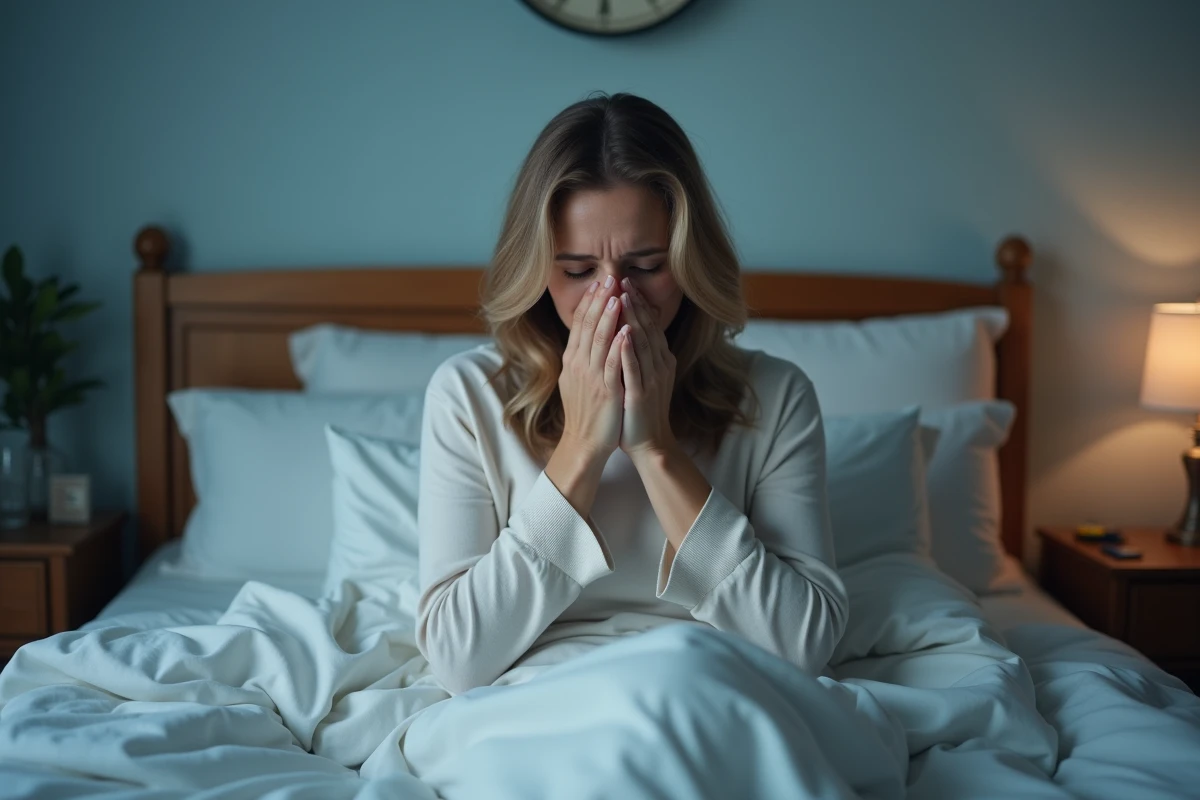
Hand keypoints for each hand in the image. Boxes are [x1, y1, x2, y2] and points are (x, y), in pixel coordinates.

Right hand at [558, 277, 626, 458]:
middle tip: (609, 278)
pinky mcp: (605, 390)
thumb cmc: (586, 412)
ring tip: (616, 295)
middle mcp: (579, 364)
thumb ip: (582, 356)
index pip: (579, 324)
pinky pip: (611, 363)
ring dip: (608, 316)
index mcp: (573, 360)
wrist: (585, 443)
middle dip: (599, 300)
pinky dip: (618, 345)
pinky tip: (626, 329)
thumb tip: (588, 336)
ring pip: (599, 340)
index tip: (599, 283)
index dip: (589, 302)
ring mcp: (591, 377)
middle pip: (588, 325)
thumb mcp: (578, 380)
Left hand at [617, 278, 676, 457]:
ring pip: (642, 343)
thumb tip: (629, 330)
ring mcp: (651, 379)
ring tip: (623, 297)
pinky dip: (629, 350)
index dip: (638, 303)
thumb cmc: (640, 410)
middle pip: (647, 328)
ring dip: (633, 319)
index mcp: (659, 360)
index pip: (649, 325)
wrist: (649, 443)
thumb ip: (639, 354)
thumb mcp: (643, 376)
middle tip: (622, 280)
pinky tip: (623, 334)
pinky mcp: (641, 394)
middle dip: (634, 303)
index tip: (625, 282)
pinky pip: (634, 369)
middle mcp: (659, 365)